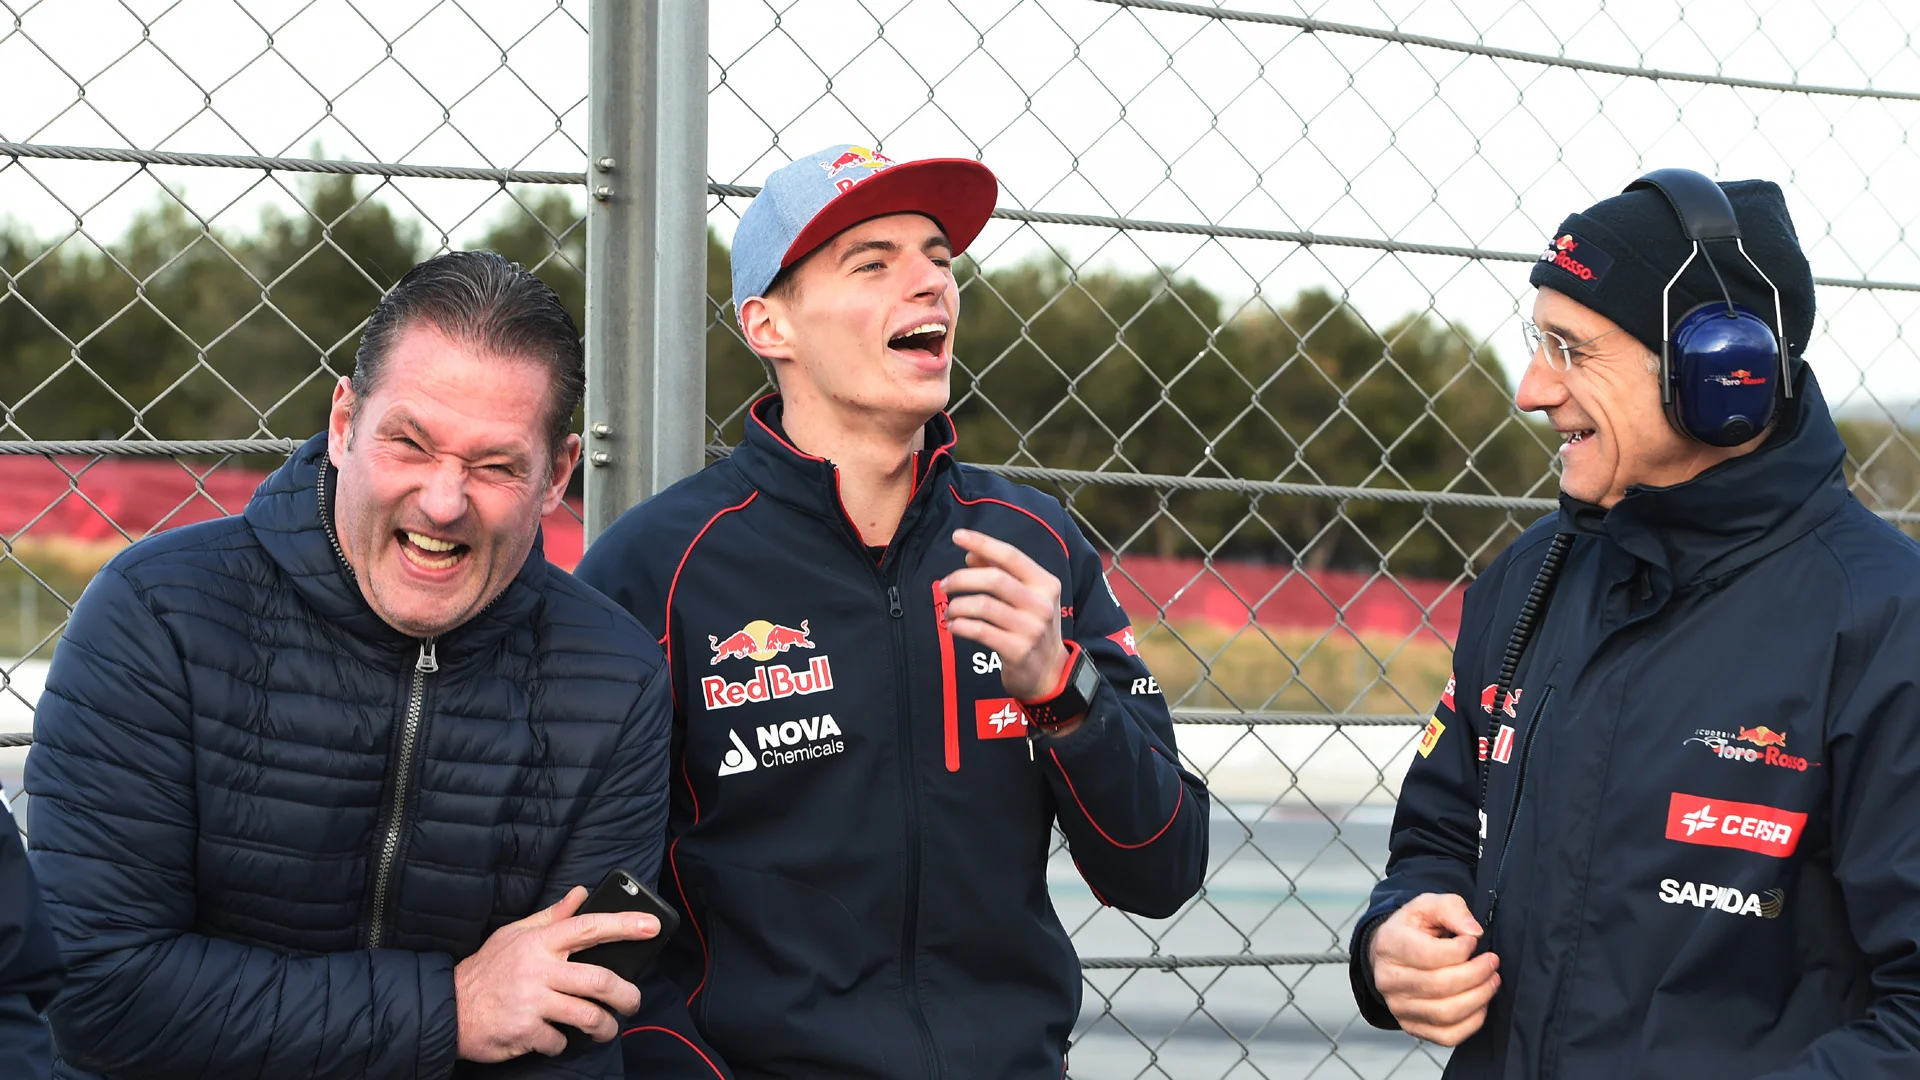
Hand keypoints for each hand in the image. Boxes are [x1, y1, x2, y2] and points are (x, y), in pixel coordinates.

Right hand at [453, 885, 658, 1060]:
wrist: (449, 1008)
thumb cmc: (487, 970)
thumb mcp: (515, 934)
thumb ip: (551, 917)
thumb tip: (580, 893)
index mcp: (539, 942)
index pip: (589, 927)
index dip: (624, 925)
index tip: (652, 926)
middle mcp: (539, 969)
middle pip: (599, 980)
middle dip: (627, 995)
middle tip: (633, 1002)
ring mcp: (532, 1001)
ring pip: (588, 1015)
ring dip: (605, 1027)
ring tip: (606, 1029)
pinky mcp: (525, 1031)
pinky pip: (560, 1041)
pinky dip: (563, 1044)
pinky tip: (557, 1039)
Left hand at [941, 528, 1069, 702]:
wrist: (1050, 672)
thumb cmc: (1032, 627)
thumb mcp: (1027, 597)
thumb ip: (1001, 572)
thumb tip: (971, 554)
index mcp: (1045, 583)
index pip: (1011, 556)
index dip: (983, 543)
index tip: (958, 536)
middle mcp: (1041, 604)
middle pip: (994, 579)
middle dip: (962, 578)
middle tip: (944, 584)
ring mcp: (1031, 629)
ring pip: (983, 606)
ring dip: (958, 605)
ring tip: (950, 610)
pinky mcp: (1017, 651)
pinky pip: (980, 631)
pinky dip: (960, 626)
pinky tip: (954, 626)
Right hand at [1370, 892, 1499, 1045]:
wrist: (1392, 954)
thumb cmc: (1413, 929)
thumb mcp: (1428, 905)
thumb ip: (1452, 909)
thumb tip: (1473, 931)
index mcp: (1389, 944)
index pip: (1429, 954)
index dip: (1461, 949)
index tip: (1473, 940)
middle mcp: (1388, 979)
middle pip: (1440, 986)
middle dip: (1477, 974)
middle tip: (1492, 962)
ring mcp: (1398, 1006)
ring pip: (1445, 1013)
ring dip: (1479, 997)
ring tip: (1492, 980)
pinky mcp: (1412, 1026)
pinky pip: (1447, 1036)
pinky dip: (1472, 1022)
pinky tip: (1480, 1003)